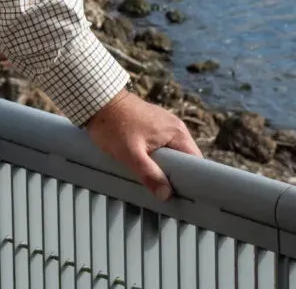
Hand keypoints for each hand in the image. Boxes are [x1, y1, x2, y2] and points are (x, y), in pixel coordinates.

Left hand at [83, 90, 201, 201]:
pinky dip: (158, 157)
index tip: (183, 195)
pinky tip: (147, 166)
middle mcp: (176, 127)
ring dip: (166, 166)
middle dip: (177, 175)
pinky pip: (163, 146)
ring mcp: (165, 124)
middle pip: (186, 158)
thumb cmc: (114, 125)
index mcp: (177, 133)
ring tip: (155, 181)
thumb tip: (166, 195)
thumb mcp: (131, 155)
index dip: (192, 180)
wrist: (100, 100)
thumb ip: (150, 174)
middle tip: (165, 192)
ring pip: (173, 153)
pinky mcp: (155, 124)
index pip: (196, 162)